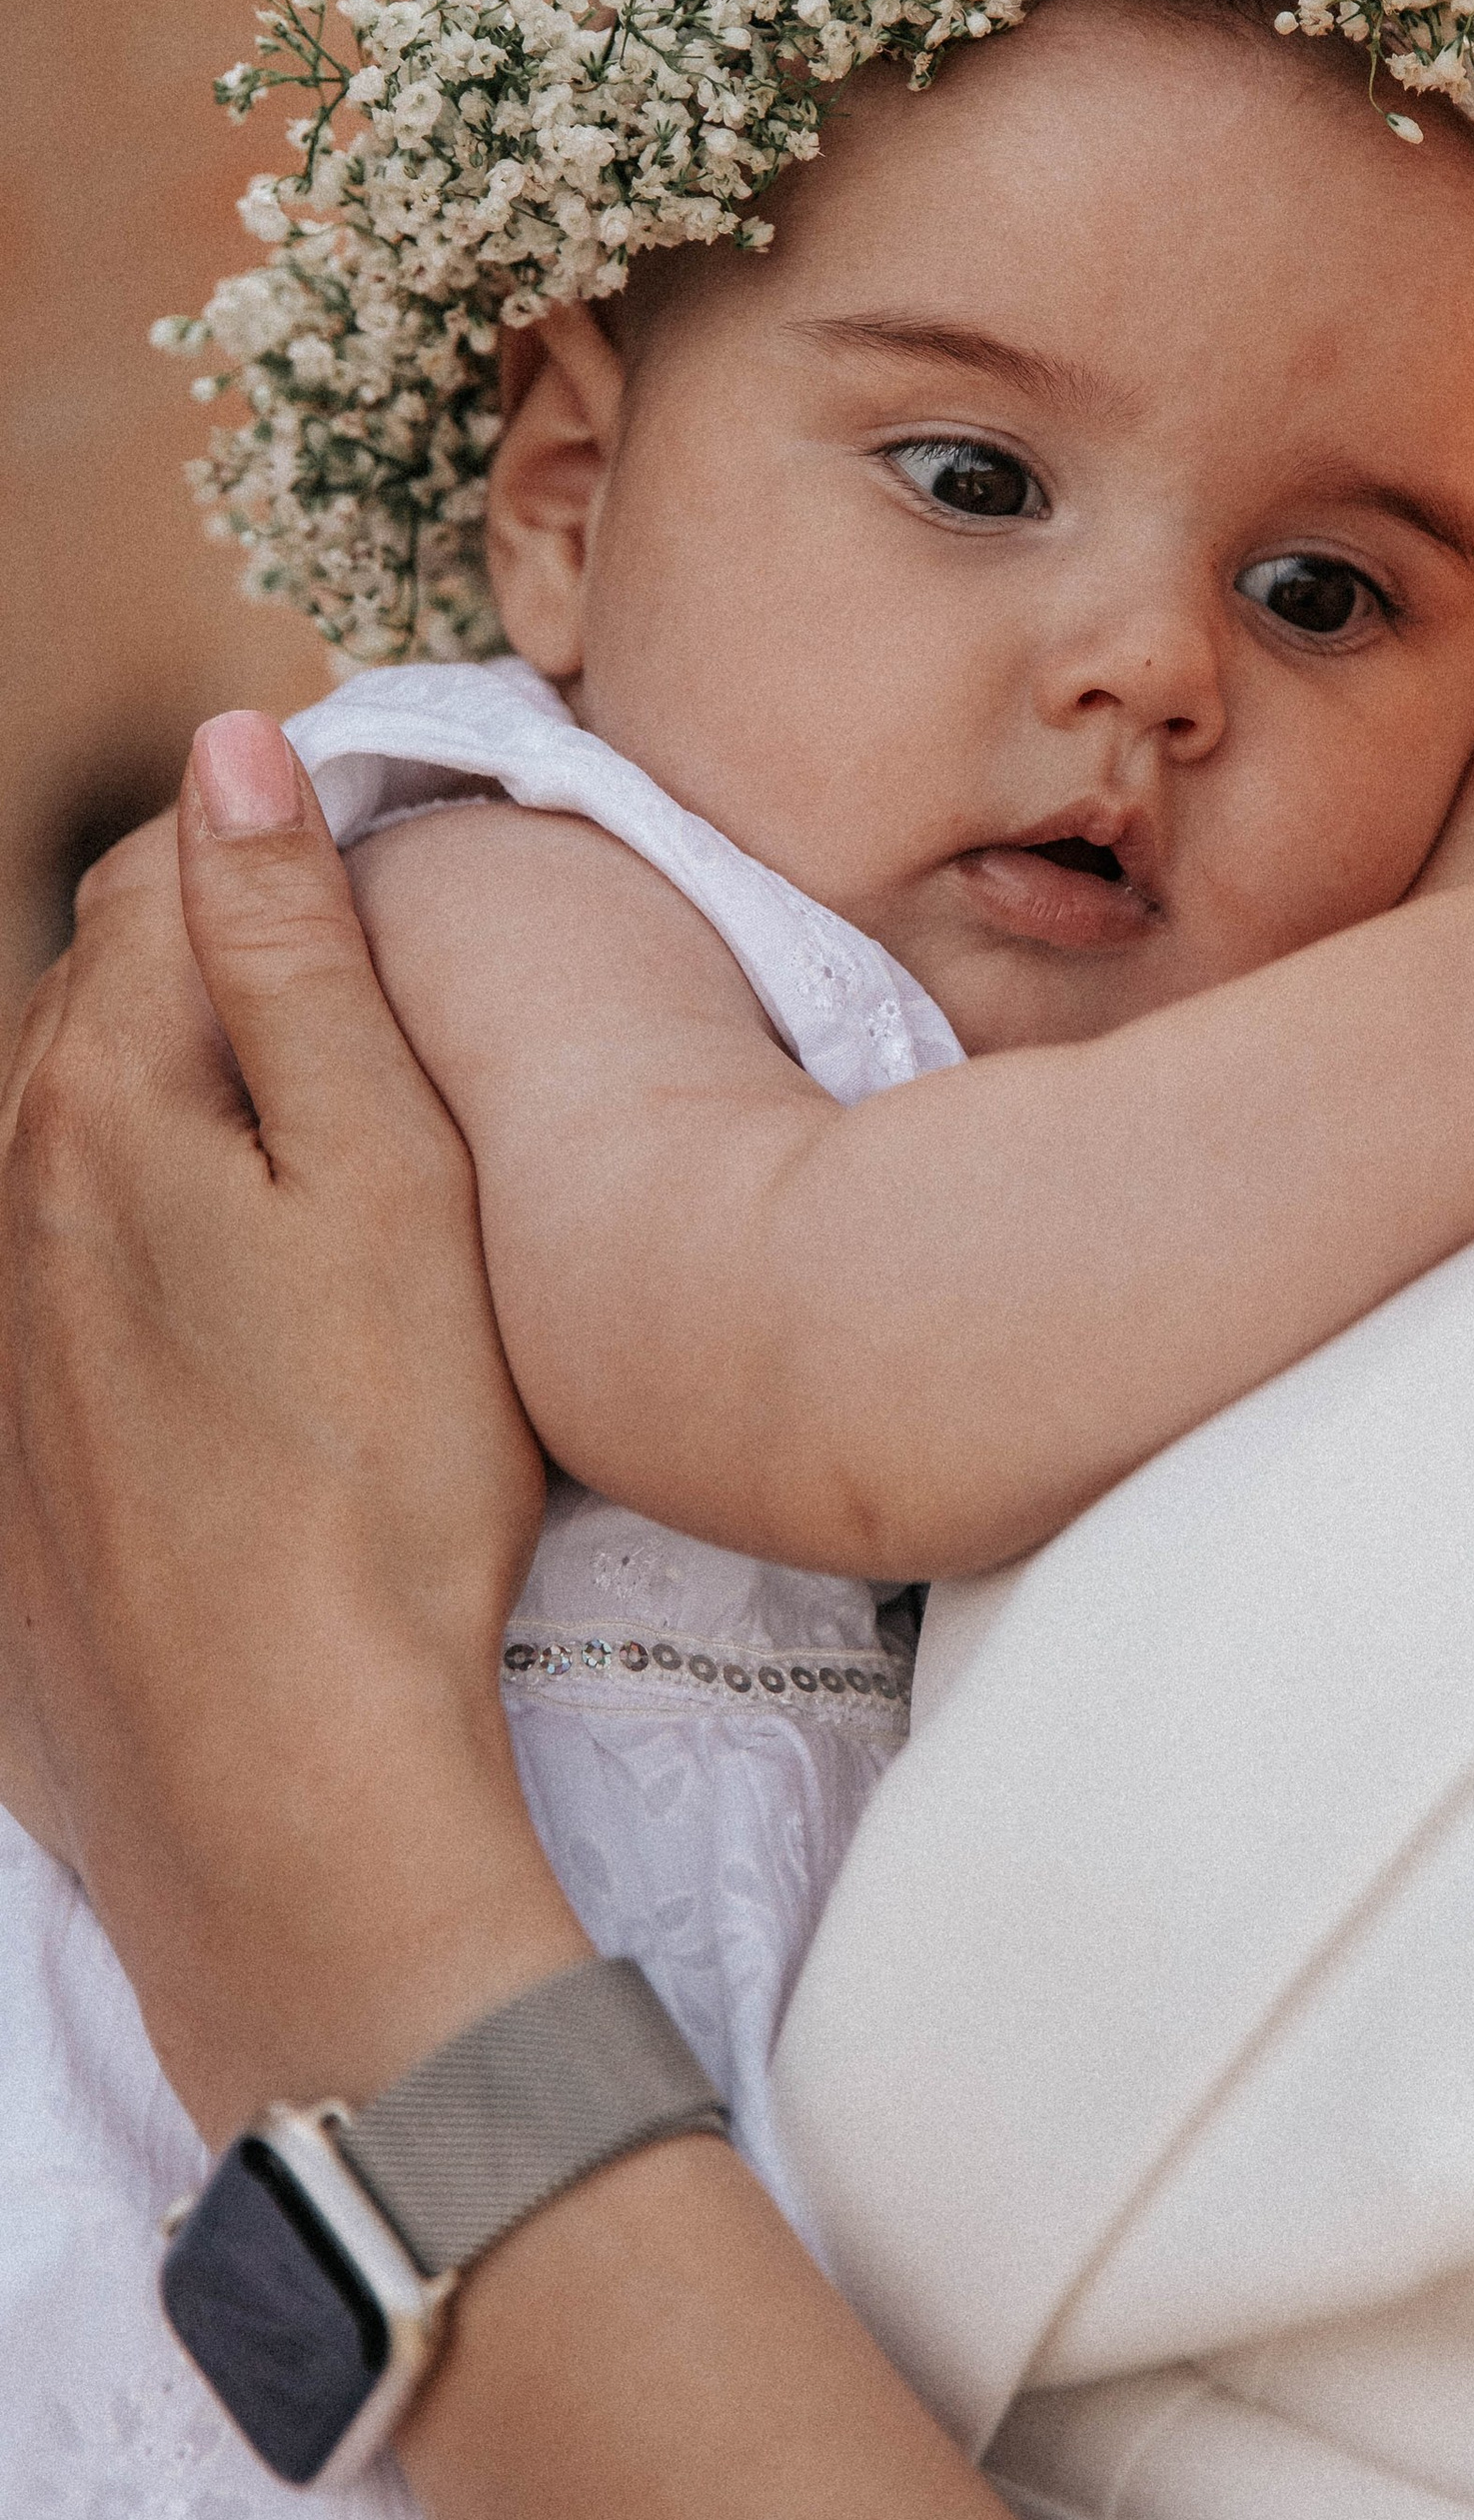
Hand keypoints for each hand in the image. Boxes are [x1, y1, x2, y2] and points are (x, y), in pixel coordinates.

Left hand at [0, 713, 583, 2143]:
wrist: (278, 1777)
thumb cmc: (380, 1468)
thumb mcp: (389, 1178)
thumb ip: (297, 955)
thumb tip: (232, 742)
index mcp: (103, 1109)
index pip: (156, 882)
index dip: (259, 841)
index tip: (366, 857)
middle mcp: (5, 1204)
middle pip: (85, 1004)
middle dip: (193, 957)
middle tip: (339, 982)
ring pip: (50, 1141)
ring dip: (149, 1096)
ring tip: (281, 1134)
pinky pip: (40, 1281)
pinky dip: (114, 1237)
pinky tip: (204, 1302)